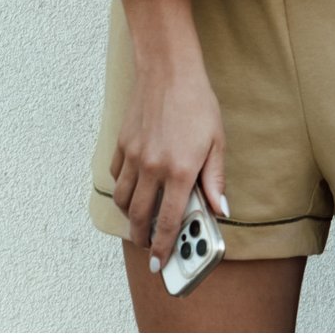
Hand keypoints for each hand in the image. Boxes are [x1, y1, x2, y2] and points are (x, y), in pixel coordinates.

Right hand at [109, 56, 226, 266]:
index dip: (163, 248)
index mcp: (180, 171)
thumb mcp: (217, 141)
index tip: (161, 263)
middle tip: (148, 247)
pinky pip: (116, 176)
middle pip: (140, 217)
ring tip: (140, 221)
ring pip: (123, 200)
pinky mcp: (122, 143)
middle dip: (142, 239)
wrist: (169, 70)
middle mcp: (153, 168)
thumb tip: (219, 210)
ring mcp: (134, 156)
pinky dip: (122, 188)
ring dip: (130, 217)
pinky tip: (133, 188)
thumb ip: (215, 179)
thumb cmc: (197, 103)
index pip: (168, 222)